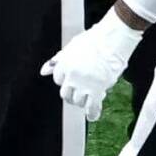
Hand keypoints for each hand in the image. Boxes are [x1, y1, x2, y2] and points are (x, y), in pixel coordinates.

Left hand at [40, 8, 141, 122]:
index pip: (58, 79)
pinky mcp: (97, 89)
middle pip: (65, 93)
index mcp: (64, 64)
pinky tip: (92, 116)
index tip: (73, 81)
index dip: (66, 81)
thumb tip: (43, 71)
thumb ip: (57, 61)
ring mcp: (83, 83)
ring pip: (77, 101)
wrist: (113, 39)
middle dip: (71, 94)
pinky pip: (91, 107)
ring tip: (88, 97)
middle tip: (79, 92)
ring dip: (81, 101)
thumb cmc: (95, 40)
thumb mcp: (72, 47)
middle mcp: (71, 75)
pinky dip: (91, 113)